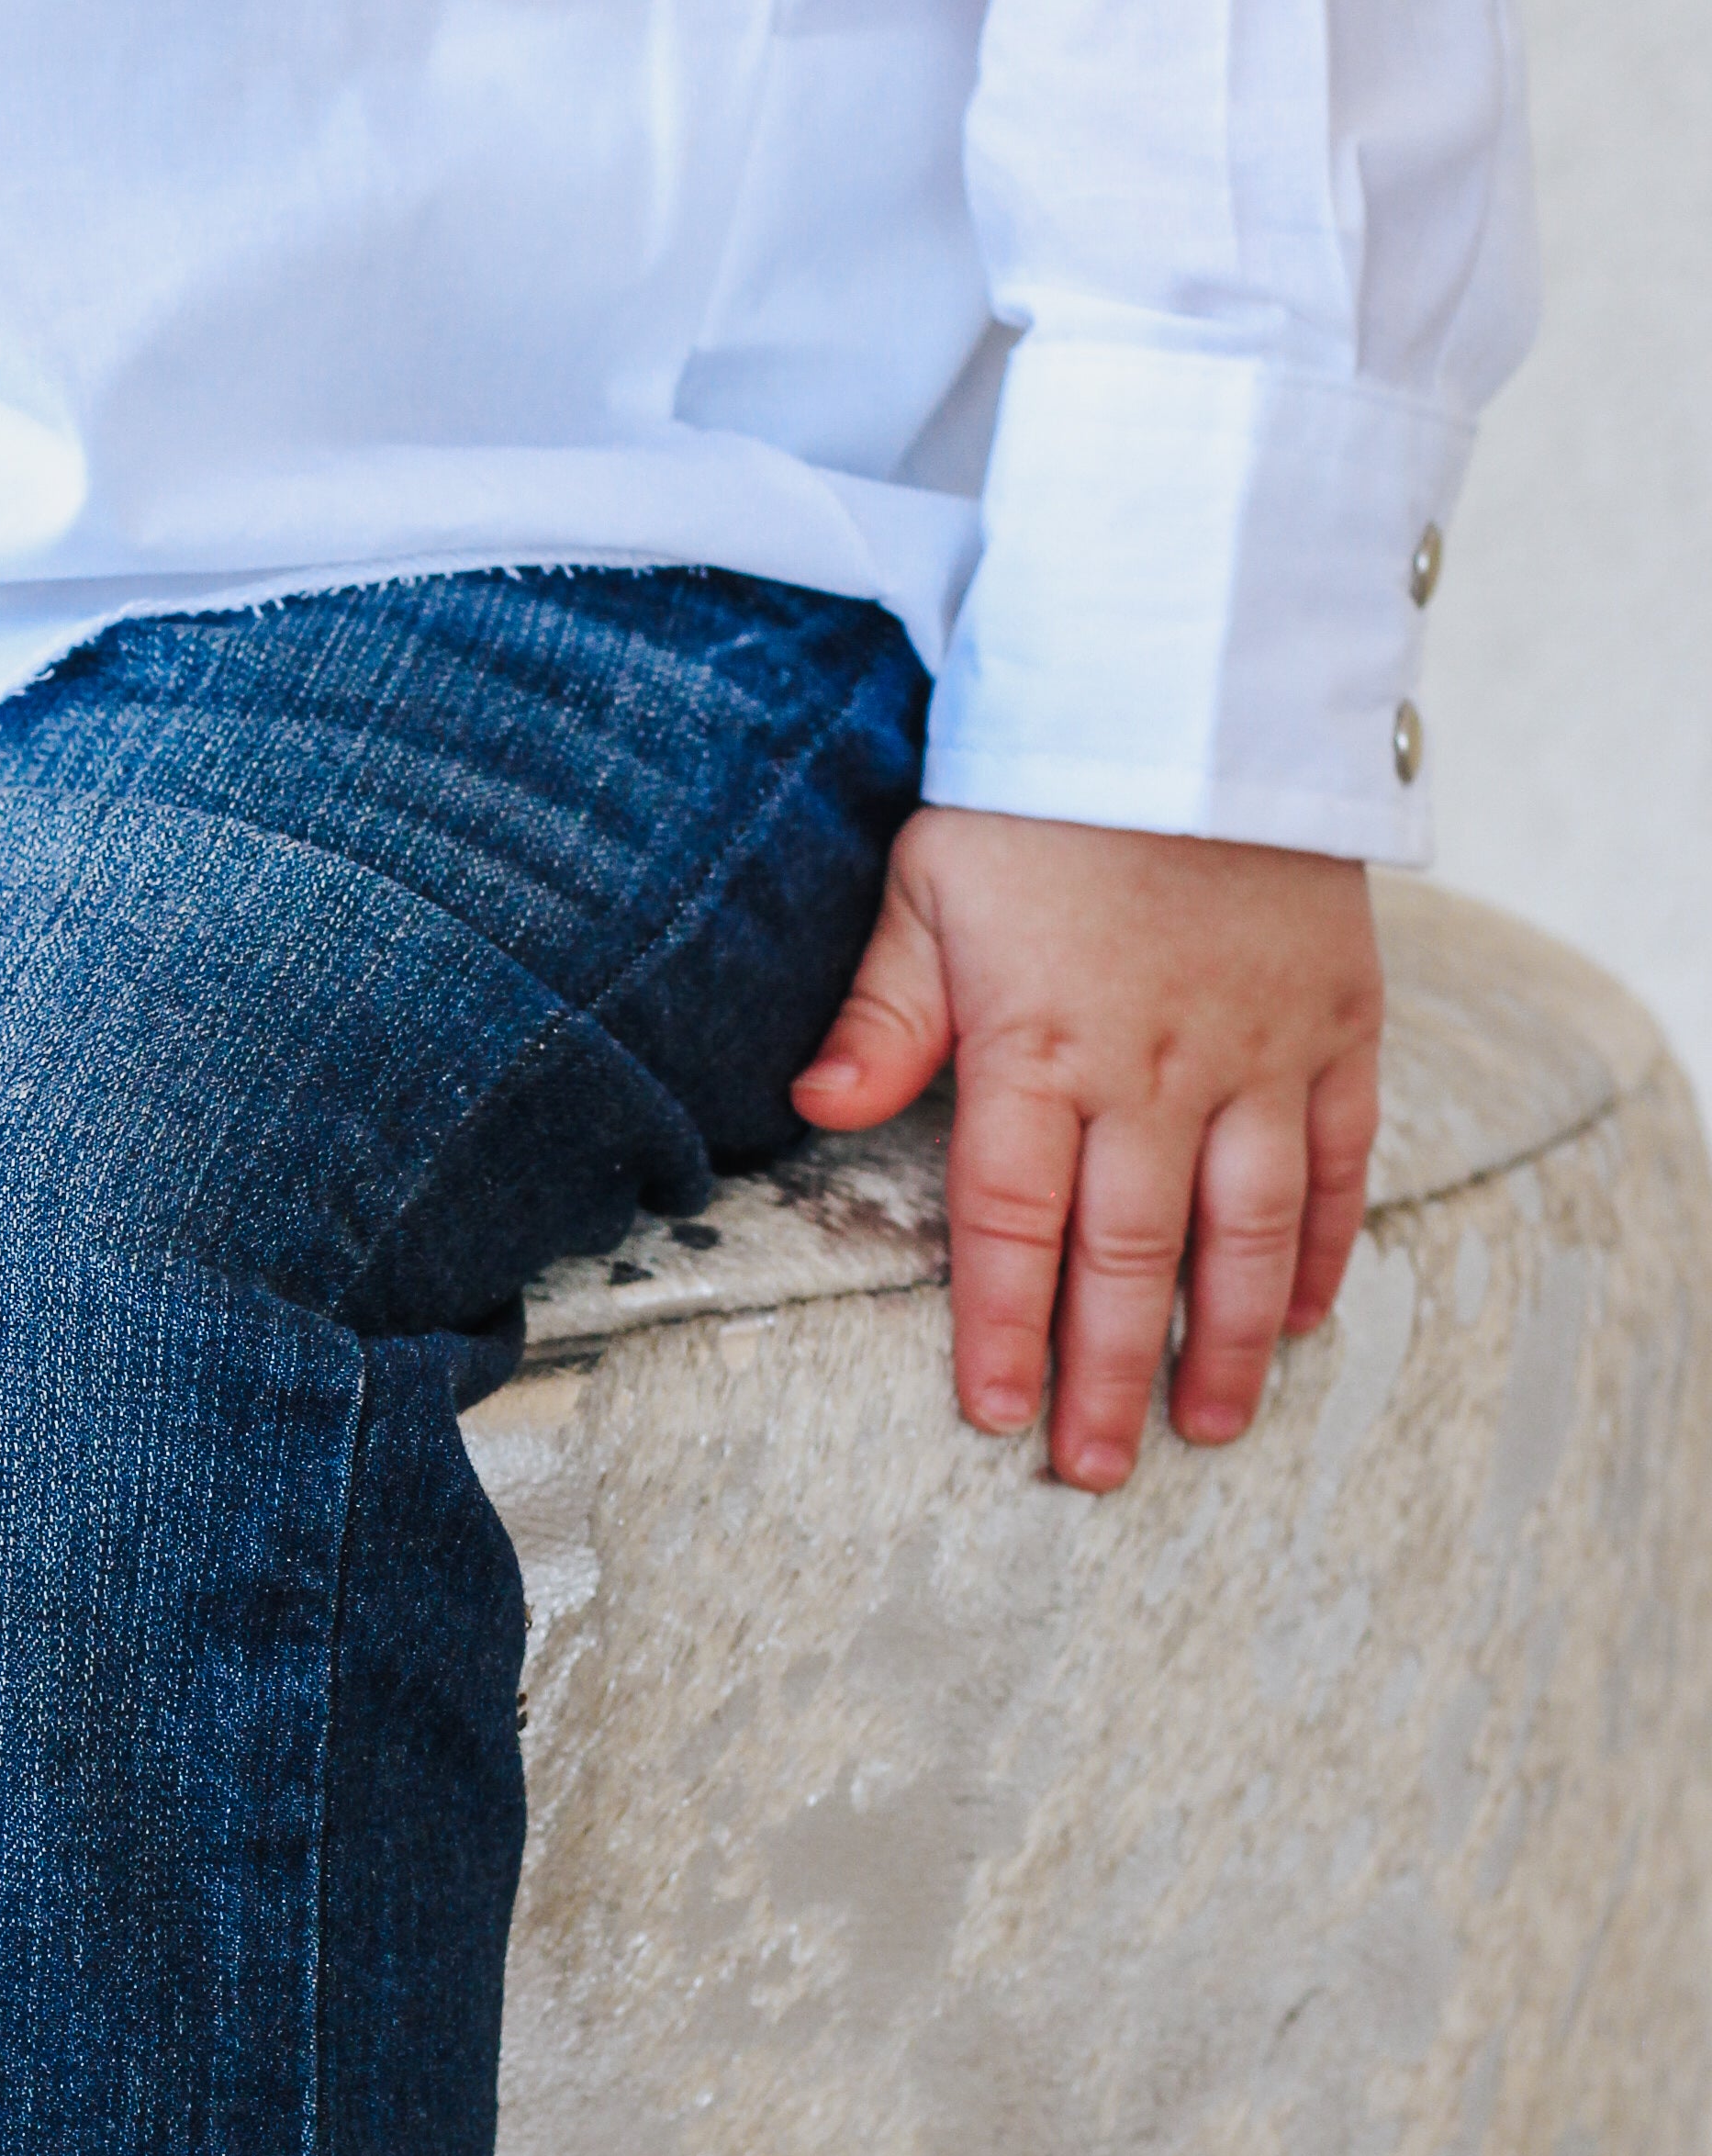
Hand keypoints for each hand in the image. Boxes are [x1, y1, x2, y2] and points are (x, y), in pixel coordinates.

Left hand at [789, 813, 1381, 1493]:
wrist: (1198, 682)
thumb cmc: (1042, 791)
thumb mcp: (929, 881)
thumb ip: (884, 1010)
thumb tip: (816, 1106)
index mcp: (1039, 1043)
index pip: (1010, 1220)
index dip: (1003, 1327)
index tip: (996, 1415)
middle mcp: (1156, 1067)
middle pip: (1128, 1256)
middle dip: (1109, 1375)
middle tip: (1097, 1472)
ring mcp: (1260, 1050)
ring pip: (1245, 1231)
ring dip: (1226, 1342)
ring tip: (1205, 1430)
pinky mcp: (1339, 1021)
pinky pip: (1338, 1157)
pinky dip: (1322, 1241)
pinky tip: (1303, 1313)